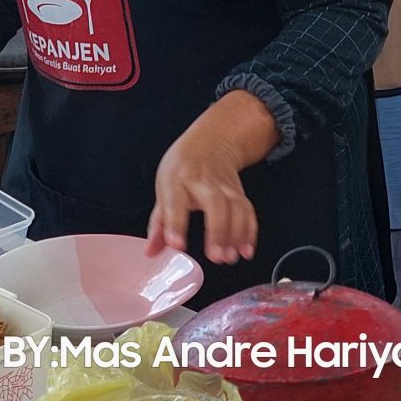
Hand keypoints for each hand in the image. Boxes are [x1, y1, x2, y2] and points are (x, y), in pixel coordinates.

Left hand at [147, 92, 279, 266]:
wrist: (210, 142)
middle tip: (215, 256)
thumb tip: (151, 250)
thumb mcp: (164, 189)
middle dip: (217, 230)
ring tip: (230, 258)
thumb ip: (159, 223)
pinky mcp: (239, 191)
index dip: (175, 225)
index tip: (177, 244)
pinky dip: (249, 231)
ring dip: (236, 235)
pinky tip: (246, 250)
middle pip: (214, 203)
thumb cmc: (182, 168)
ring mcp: (224, 185)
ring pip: (235, 207)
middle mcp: (203, 181)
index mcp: (177, 180)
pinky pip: (248, 210)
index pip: (175, 202)